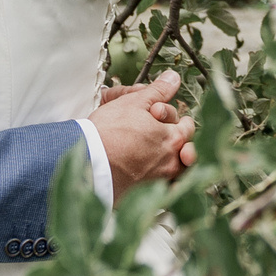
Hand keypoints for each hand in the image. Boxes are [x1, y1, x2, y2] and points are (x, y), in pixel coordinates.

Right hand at [88, 70, 191, 191]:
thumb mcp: (134, 102)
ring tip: (149, 152)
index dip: (172, 118)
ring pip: (177, 170)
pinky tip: (148, 174)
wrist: (89, 163)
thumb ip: (158, 91)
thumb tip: (174, 78)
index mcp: (174, 138)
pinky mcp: (148, 197)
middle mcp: (173, 163)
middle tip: (153, 132)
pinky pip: (165, 191)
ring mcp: (162, 182)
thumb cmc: (108, 133)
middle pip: (184, 148)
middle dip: (174, 138)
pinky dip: (163, 183)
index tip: (156, 116)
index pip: (187, 126)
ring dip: (170, 160)